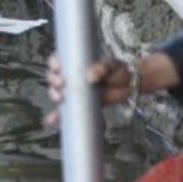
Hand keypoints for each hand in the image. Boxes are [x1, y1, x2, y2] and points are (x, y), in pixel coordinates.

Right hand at [45, 51, 180, 124]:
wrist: (130, 85)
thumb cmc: (118, 70)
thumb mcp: (110, 65)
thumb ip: (101, 68)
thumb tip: (90, 76)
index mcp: (76, 62)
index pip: (59, 61)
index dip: (54, 63)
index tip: (57, 68)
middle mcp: (72, 76)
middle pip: (55, 78)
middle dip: (54, 82)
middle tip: (61, 85)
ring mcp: (75, 91)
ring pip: (59, 93)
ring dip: (55, 96)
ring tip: (61, 99)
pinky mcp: (81, 104)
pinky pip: (67, 110)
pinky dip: (58, 116)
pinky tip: (52, 120)